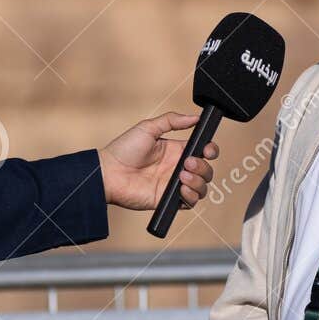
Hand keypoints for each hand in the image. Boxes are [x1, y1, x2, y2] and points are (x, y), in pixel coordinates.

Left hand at [96, 111, 220, 210]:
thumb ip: (172, 120)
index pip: (202, 151)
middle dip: (203, 166)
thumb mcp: (147, 128)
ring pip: (202, 187)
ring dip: (199, 181)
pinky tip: (181, 188)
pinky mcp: (167, 200)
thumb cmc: (123, 149)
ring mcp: (173, 185)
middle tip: (187, 162)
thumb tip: (195, 117)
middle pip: (206, 170)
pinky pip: (190, 202)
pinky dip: (191, 196)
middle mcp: (177, 168)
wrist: (108, 173)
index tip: (207, 149)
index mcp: (175, 150)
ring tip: (182, 175)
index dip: (210, 150)